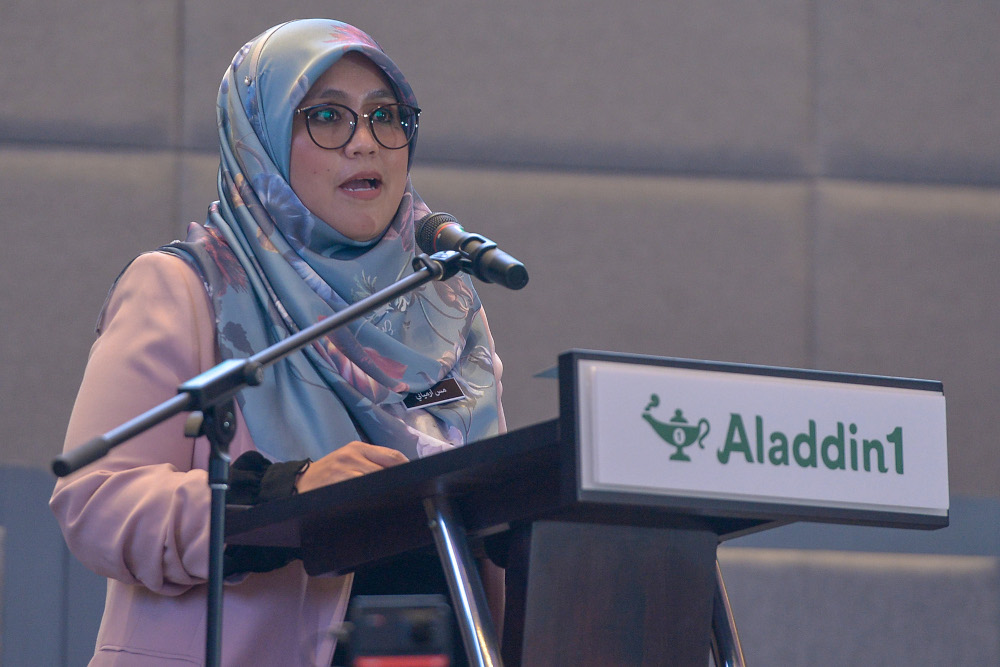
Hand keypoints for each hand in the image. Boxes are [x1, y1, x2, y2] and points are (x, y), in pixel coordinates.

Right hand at [294, 441, 408, 493]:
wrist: (301, 483)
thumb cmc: (330, 473)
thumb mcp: (349, 460)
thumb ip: (372, 463)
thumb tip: (401, 474)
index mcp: (359, 447)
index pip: (392, 456)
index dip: (407, 468)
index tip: (416, 479)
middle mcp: (353, 454)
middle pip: (388, 469)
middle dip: (399, 482)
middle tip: (408, 493)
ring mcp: (345, 468)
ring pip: (377, 481)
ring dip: (387, 491)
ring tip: (394, 499)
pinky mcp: (339, 482)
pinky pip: (363, 490)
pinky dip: (372, 497)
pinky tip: (376, 503)